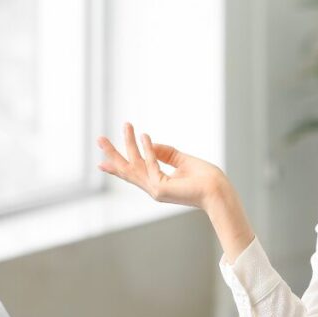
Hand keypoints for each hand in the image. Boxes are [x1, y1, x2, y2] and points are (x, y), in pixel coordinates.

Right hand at [96, 122, 223, 209]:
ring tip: (125, 125)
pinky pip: (151, 165)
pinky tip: (144, 135)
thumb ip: (165, 153)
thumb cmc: (205, 178)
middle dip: (113, 154)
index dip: (118, 167)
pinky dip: (147, 149)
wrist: (218, 191)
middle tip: (99, 138)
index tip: (101, 162)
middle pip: (127, 170)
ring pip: (134, 166)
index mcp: (158, 184)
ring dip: (129, 144)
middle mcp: (154, 189)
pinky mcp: (161, 189)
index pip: (134, 174)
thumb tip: (149, 143)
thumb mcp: (182, 161)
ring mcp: (156, 190)